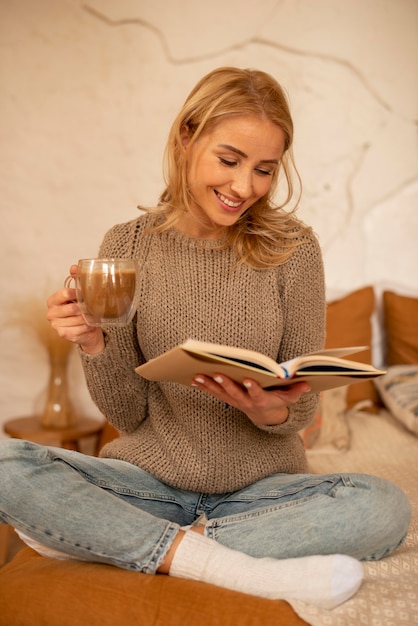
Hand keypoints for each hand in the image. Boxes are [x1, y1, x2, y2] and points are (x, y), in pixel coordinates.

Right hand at [46, 265, 104, 353]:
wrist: (87, 329)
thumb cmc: (82, 310)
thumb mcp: (79, 294)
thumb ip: (76, 279)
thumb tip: (74, 267)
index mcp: (52, 301)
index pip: (64, 293)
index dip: (77, 293)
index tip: (85, 295)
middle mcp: (51, 313)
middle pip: (72, 308)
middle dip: (85, 308)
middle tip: (92, 308)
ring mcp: (56, 325)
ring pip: (77, 319)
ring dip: (88, 318)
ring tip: (92, 316)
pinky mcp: (63, 334)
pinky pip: (80, 328)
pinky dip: (88, 326)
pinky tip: (90, 325)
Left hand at [191, 373, 309, 425]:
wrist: (265, 416)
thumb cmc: (277, 401)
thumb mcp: (289, 398)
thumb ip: (296, 391)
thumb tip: (306, 384)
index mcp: (261, 400)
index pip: (256, 394)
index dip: (252, 388)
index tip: (247, 379)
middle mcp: (245, 402)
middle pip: (234, 393)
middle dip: (225, 383)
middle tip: (217, 373)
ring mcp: (235, 402)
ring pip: (220, 393)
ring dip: (209, 384)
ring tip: (198, 375)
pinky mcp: (227, 400)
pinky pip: (214, 393)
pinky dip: (204, 386)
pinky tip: (193, 379)